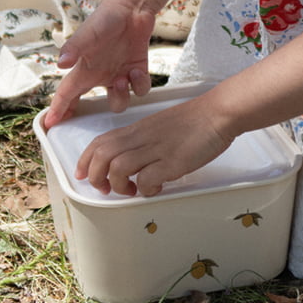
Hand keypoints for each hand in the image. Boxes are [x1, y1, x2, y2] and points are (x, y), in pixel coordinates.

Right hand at [42, 0, 154, 127]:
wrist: (131, 9)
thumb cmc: (105, 19)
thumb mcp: (87, 33)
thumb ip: (74, 48)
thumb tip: (60, 64)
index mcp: (84, 70)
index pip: (66, 93)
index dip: (58, 109)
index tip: (50, 125)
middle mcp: (100, 76)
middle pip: (90, 104)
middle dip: (87, 115)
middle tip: (88, 123)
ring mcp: (119, 75)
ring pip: (119, 102)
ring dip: (121, 96)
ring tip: (123, 79)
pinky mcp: (137, 72)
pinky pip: (140, 89)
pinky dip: (140, 84)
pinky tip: (136, 70)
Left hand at [75, 94, 232, 196]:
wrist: (218, 112)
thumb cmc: (193, 120)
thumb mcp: (158, 127)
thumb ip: (142, 142)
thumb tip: (132, 164)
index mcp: (136, 129)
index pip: (99, 142)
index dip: (85, 161)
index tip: (84, 175)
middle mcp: (142, 138)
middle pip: (102, 156)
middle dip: (96, 177)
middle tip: (106, 188)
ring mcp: (156, 149)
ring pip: (118, 168)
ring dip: (119, 186)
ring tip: (131, 191)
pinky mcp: (173, 161)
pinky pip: (146, 180)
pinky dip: (145, 189)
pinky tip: (155, 188)